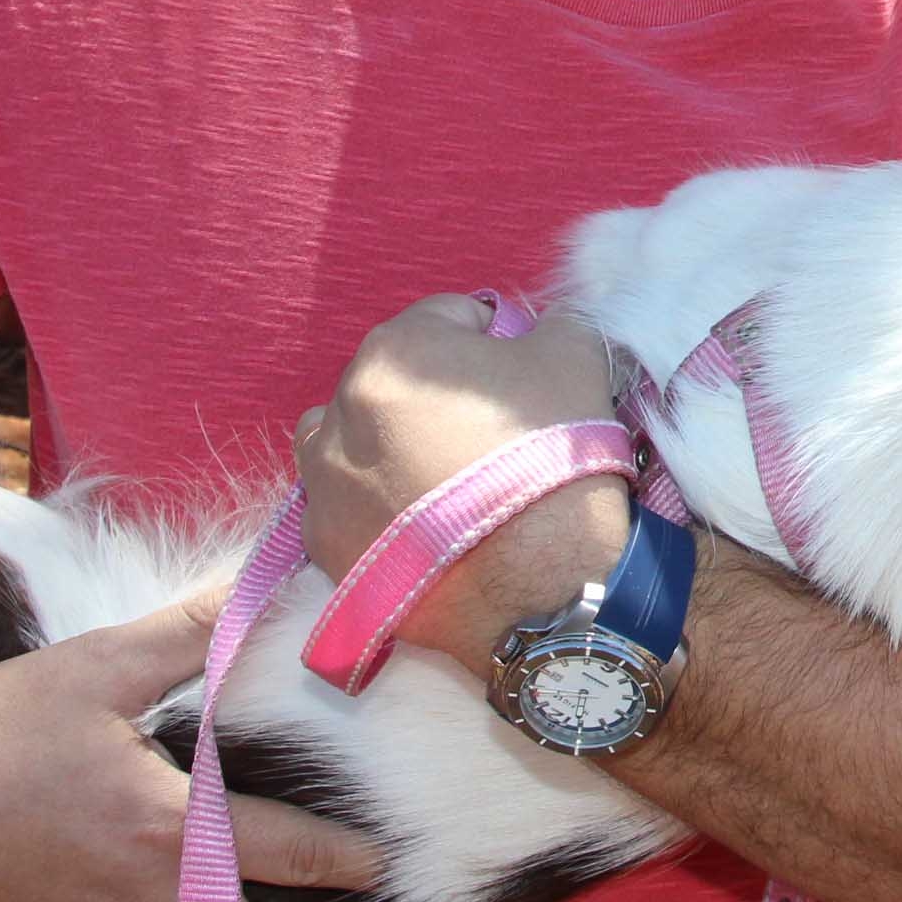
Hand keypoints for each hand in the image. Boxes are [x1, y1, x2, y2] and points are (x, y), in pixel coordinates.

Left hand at [291, 295, 628, 659]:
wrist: (540, 582)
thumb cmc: (554, 455)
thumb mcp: (576, 356)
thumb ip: (547, 326)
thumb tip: (532, 334)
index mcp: (398, 349)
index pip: (450, 318)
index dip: (494, 342)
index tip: (521, 379)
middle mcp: (342, 407)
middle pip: (397, 379)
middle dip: (437, 396)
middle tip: (488, 438)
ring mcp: (325, 480)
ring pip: (353, 440)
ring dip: (388, 445)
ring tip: (441, 482)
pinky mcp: (326, 544)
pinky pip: (346, 505)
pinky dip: (376, 506)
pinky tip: (421, 525)